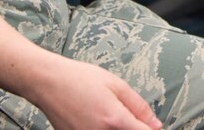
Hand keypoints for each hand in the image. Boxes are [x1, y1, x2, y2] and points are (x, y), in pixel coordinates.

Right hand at [33, 59, 161, 129]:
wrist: (48, 83)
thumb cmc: (79, 79)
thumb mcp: (116, 84)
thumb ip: (138, 106)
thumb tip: (155, 124)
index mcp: (114, 119)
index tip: (152, 127)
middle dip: (131, 128)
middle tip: (124, 115)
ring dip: (116, 129)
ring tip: (105, 114)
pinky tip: (95, 118)